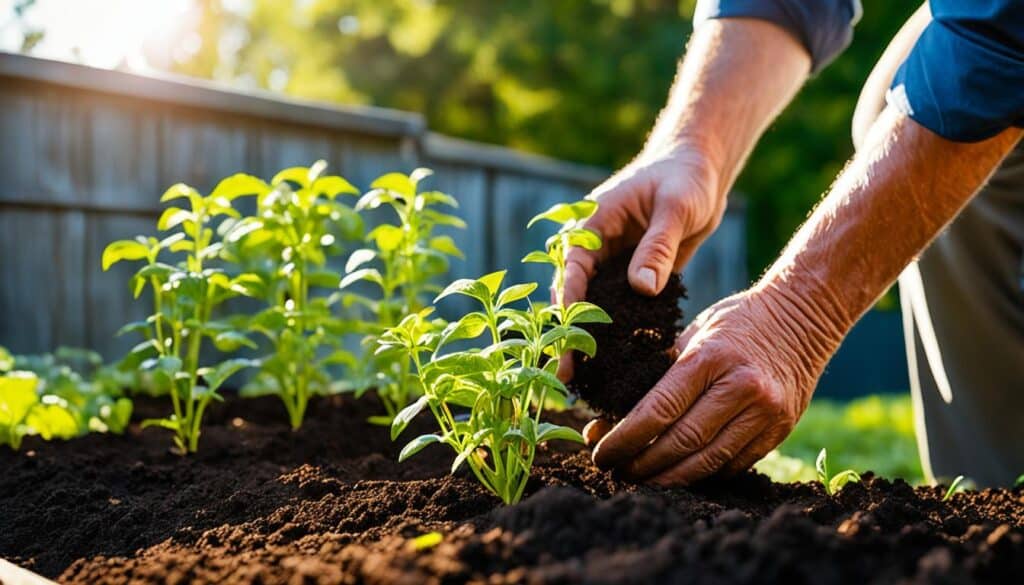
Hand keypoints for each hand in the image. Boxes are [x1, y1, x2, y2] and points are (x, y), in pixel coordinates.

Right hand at [556, 143, 725, 381]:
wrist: (699, 171)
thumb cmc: (684, 178)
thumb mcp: (676, 207)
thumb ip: (657, 247)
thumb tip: (642, 289)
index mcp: (592, 224)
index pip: (571, 269)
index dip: (566, 306)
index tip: (565, 340)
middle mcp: (594, 247)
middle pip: (571, 295)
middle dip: (567, 333)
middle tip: (565, 374)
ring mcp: (610, 265)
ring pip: (589, 307)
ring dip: (586, 339)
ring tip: (582, 381)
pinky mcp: (629, 277)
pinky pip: (617, 309)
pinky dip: (614, 334)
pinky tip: (616, 366)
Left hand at [587, 285, 842, 485]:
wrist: (803, 314)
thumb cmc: (734, 322)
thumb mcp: (690, 334)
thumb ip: (654, 376)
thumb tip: (606, 423)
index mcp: (709, 358)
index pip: (658, 411)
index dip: (624, 440)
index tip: (601, 454)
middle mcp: (741, 387)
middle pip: (681, 443)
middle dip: (642, 464)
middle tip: (616, 472)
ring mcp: (765, 412)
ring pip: (708, 462)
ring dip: (669, 478)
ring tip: (642, 480)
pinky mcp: (780, 429)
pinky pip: (734, 464)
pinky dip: (703, 473)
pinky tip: (680, 472)